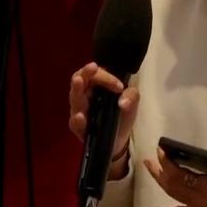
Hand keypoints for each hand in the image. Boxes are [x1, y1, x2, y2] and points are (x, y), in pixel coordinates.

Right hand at [68, 62, 139, 179]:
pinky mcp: (79, 128)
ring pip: (74, 99)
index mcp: (97, 84)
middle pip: (79, 79)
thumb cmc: (122, 115)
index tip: (120, 86)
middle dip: (85, 73)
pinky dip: (77, 120)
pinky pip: (75, 123)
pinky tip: (81, 116)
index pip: (95, 73)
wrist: (120, 139)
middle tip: (92, 67)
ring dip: (77, 90)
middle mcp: (85, 94)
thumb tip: (123, 102)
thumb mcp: (131, 103)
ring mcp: (80, 110)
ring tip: (79, 82)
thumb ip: (132, 96)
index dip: (106, 76)